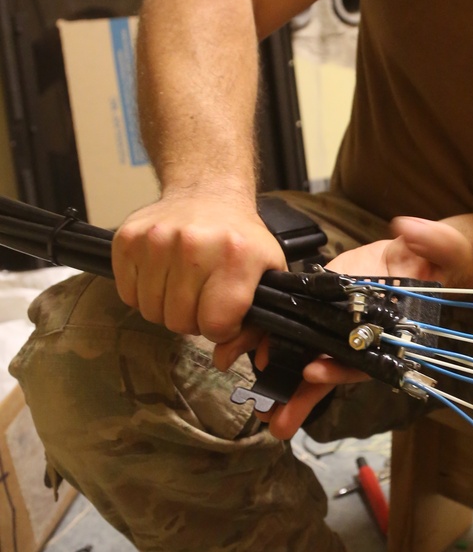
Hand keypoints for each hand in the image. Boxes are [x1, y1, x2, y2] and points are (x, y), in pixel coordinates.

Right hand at [112, 187, 286, 342]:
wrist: (207, 192)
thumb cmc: (238, 238)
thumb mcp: (267, 275)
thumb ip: (259, 327)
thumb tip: (225, 359)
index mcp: (236, 256)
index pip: (216, 325)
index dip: (221, 328)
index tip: (225, 313)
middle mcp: (194, 246)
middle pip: (179, 322)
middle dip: (193, 318)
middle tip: (203, 295)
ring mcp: (157, 240)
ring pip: (151, 312)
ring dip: (166, 307)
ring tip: (183, 283)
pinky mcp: (128, 239)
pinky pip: (127, 294)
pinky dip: (142, 292)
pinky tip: (162, 273)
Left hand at [214, 215, 472, 440]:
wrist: (420, 253)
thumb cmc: (439, 257)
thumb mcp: (446, 248)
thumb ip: (433, 241)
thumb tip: (409, 230)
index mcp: (395, 333)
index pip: (367, 358)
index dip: (341, 368)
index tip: (313, 371)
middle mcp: (366, 337)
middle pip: (333, 369)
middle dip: (304, 396)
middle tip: (276, 421)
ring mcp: (343, 327)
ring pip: (313, 358)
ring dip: (287, 386)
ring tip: (262, 409)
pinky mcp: (325, 309)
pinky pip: (301, 331)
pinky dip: (279, 346)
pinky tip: (255, 361)